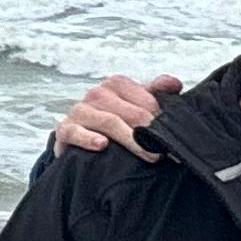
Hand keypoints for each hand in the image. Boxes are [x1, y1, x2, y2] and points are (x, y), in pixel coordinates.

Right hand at [53, 71, 180, 161]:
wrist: (81, 140)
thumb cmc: (116, 121)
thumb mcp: (136, 104)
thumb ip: (156, 92)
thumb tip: (175, 84)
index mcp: (116, 84)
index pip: (147, 100)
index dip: (162, 119)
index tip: (173, 136)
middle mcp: (97, 94)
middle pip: (133, 113)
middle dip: (151, 133)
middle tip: (166, 151)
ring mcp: (80, 111)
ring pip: (110, 122)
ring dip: (132, 141)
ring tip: (151, 157)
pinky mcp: (65, 130)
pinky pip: (75, 132)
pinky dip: (89, 139)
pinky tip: (102, 145)